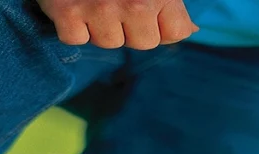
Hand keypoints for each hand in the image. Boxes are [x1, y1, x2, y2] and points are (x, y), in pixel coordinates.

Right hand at [37, 0, 198, 49]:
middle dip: (131, 29)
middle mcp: (134, 2)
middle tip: (114, 1)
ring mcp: (100, 9)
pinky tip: (73, 4)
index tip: (148, 12)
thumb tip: (191, 31)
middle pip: (144, 43)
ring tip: (93, 1)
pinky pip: (76, 39)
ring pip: (109, 43)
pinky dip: (72, 27)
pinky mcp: (67, 12)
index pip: (177, 32)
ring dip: (100, 27)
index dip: (161, 26)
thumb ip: (170, 5)